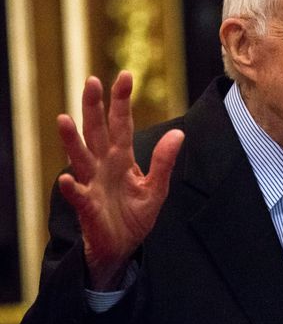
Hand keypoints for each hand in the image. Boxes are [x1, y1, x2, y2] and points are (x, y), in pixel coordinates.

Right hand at [57, 72, 183, 289]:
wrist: (122, 248)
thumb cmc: (135, 216)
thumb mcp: (156, 189)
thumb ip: (164, 161)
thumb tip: (178, 133)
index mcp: (122, 159)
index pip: (122, 125)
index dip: (122, 101)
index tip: (125, 75)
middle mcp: (103, 166)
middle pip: (97, 131)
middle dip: (94, 107)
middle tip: (91, 81)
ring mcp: (92, 184)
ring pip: (80, 157)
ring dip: (72, 140)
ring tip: (64, 118)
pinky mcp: (87, 207)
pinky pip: (78, 196)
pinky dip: (71, 188)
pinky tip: (66, 179)